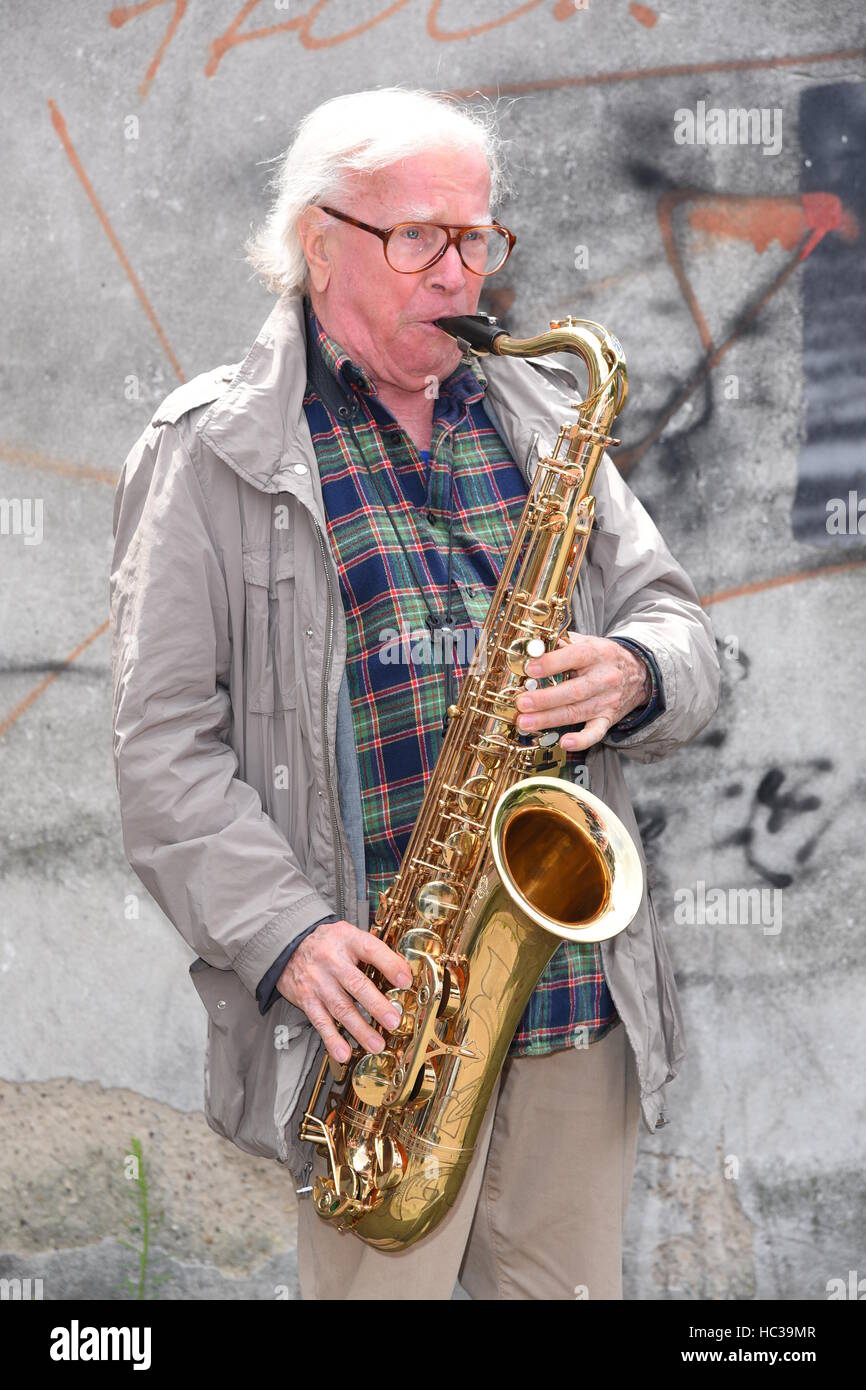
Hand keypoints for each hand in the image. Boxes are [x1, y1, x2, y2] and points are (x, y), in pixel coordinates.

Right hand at [277, 919, 413, 1064]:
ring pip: (341, 1008)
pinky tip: (343, 1053)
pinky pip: (320, 1022)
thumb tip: (403, 969)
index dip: (389, 965)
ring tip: (376, 1044)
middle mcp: (332, 961)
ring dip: (360, 1029)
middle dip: (376, 1005)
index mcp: (347, 940)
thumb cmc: (326, 942)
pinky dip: (332, 1039)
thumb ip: (374, 950)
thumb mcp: (349, 935)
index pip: (371, 950)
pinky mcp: (307, 1000)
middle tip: (393, 1021)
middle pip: (356, 984)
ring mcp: (318, 982)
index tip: (405, 981)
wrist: (288, 946)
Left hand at [514, 632, 650, 753]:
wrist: (639, 673)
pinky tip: (565, 743)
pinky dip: (581, 740)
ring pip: (577, 712)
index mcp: (597, 654)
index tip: (530, 669)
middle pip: (574, 690)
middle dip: (545, 698)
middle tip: (522, 703)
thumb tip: (534, 646)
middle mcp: (604, 678)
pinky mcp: (608, 718)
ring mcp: (607, 700)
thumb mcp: (587, 642)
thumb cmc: (603, 657)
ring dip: (549, 719)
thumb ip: (562, 642)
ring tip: (525, 722)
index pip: (574, 657)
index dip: (551, 663)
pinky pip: (596, 732)